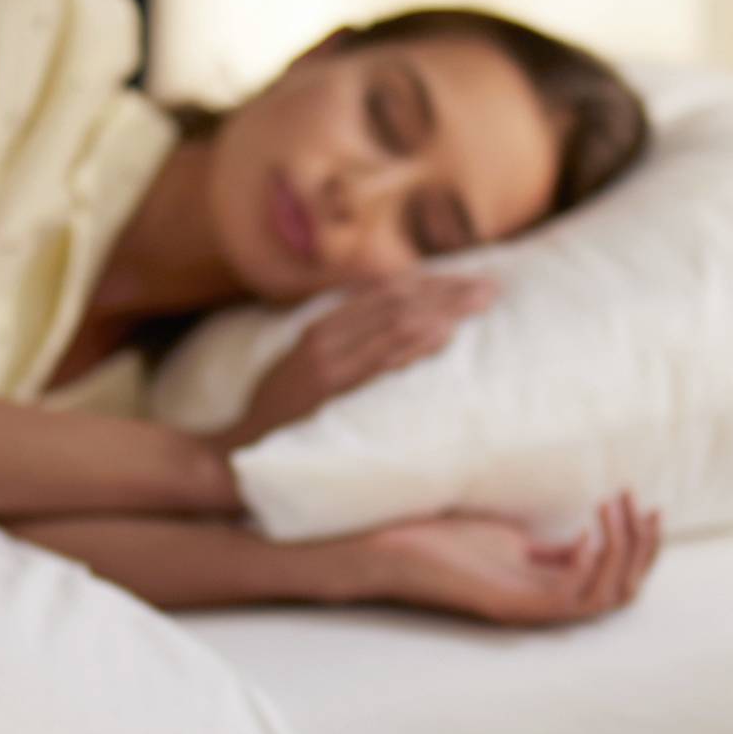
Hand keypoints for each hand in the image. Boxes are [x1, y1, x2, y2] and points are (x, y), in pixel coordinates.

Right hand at [218, 272, 498, 450]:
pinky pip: (379, 360)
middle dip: (447, 290)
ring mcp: (327, 361)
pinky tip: (444, 335)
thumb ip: (344, 347)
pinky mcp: (329, 389)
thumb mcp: (306, 368)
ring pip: (394, 322)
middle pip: (397, 300)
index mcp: (322, 326)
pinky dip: (413, 344)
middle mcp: (325, 335)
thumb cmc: (279, 415)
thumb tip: (394, 335)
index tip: (467, 280)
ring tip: (480, 303)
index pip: (385, 292)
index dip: (430, 282)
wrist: (241, 453)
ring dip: (443, 310)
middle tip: (491, 286)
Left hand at [349, 493, 662, 626]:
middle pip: (621, 594)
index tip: (649, 509)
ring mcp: (528, 608)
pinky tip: (588, 531)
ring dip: (621, 549)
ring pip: (604, 597)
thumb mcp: (510, 543)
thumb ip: (547, 552)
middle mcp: (545, 608)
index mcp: (548, 594)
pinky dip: (589, 563)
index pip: (617, 584)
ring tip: (615, 506)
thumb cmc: (444, 542)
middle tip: (642, 506)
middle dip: (642, 550)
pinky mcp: (509, 604)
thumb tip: (586, 543)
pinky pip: (569, 595)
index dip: (642, 551)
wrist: (391, 549)